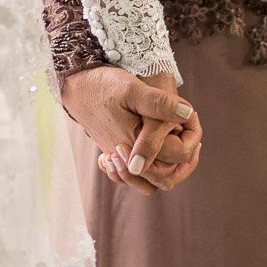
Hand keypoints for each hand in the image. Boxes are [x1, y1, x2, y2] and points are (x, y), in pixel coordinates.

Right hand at [61, 66, 201, 194]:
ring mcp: (119, 158)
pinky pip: (132, 174)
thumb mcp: (133, 89)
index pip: (176, 157)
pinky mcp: (113, 152)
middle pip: (164, 177)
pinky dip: (146, 168)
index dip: (190, 138)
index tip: (190, 116)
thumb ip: (160, 103)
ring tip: (175, 141)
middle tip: (188, 134)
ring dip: (164, 167)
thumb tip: (188, 113)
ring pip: (148, 181)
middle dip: (181, 161)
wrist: (75, 86)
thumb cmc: (103, 86)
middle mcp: (127, 158)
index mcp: (136, 145)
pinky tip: (155, 148)